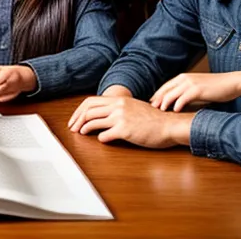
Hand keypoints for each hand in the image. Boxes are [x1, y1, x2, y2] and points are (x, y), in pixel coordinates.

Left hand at [68, 93, 192, 147]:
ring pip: (94, 121)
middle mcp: (117, 106)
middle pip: (89, 110)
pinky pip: (105, 135)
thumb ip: (119, 108)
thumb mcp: (133, 107)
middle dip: (77, 120)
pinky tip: (102, 140)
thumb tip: (104, 116)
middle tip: (72, 128)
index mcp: (119, 99)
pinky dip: (101, 138)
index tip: (75, 119)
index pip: (91, 101)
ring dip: (84, 128)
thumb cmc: (153, 119)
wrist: (168, 125)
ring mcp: (121, 117)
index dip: (79, 110)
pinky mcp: (125, 130)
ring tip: (81, 134)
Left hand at [151, 70, 240, 110]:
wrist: (230, 83)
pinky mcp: (197, 90)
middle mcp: (184, 79)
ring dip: (164, 103)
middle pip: (166, 89)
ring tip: (159, 111)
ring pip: (172, 94)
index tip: (152, 102)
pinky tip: (174, 111)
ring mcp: (190, 83)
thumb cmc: (215, 87)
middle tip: (151, 108)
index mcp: (184, 77)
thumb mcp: (198, 88)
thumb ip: (188, 92)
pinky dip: (177, 104)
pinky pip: (183, 98)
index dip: (158, 94)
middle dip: (157, 98)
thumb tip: (180, 102)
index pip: (166, 86)